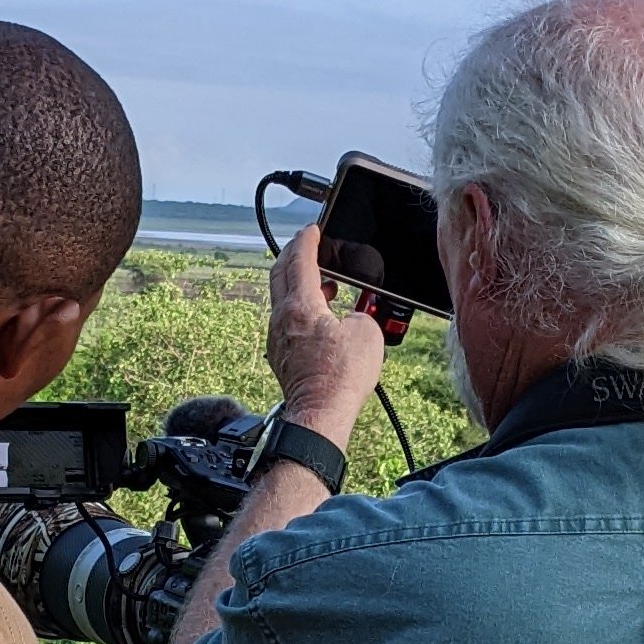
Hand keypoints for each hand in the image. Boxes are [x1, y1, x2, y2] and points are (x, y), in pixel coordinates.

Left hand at [266, 227, 386, 442]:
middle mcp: (282, 318)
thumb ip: (359, 313)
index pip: (300, 261)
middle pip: (280, 274)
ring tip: (324, 284)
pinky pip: (287, 320)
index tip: (312, 229)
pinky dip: (301, 308)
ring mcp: (277, 337)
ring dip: (300, 284)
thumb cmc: (341, 378)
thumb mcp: (366, 333)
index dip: (307, 240)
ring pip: (282, 298)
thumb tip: (349, 318)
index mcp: (301, 306)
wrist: (320, 413)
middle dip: (293, 255)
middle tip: (307, 246)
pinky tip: (320, 317)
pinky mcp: (280, 355)